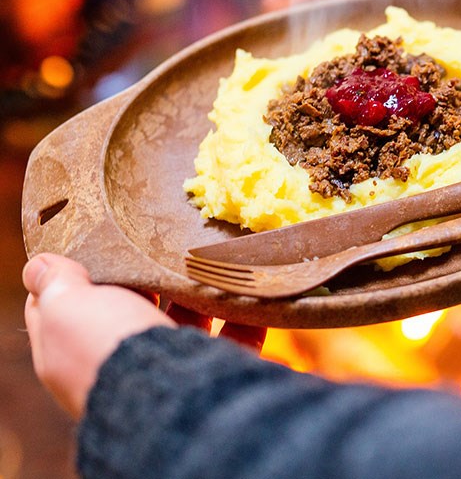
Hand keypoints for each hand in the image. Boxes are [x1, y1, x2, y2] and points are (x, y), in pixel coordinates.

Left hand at [22, 253, 267, 419]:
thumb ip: (54, 282)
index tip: (93, 243)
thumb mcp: (66, 305)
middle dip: (145, 281)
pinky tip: (244, 292)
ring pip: (181, 324)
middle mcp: (116, 363)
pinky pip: (229, 340)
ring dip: (196, 296)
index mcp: (70, 350)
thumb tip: (38, 265)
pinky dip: (240, 317)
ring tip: (206, 261)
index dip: (71, 274)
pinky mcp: (209, 373)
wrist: (168, 396)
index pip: (61, 308)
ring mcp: (165, 370)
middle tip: (157, 245)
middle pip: (128, 312)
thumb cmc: (108, 344)